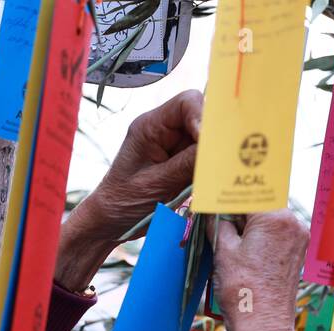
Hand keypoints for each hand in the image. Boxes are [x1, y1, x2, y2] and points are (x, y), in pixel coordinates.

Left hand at [55, 90, 202, 292]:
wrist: (110, 223)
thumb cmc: (123, 202)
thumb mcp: (157, 183)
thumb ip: (187, 163)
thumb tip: (218, 148)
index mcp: (150, 126)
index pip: (186, 103)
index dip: (204, 116)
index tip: (212, 141)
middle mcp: (163, 131)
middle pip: (201, 119)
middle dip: (212, 138)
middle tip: (222, 158)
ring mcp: (173, 147)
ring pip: (206, 141)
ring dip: (212, 156)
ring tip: (217, 173)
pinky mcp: (180, 164)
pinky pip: (203, 159)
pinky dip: (210, 169)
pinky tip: (212, 181)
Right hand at [209, 211, 307, 330]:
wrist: (262, 325)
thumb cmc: (244, 291)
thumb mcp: (224, 251)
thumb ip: (218, 224)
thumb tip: (212, 213)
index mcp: (276, 217)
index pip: (247, 195)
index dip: (227, 199)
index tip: (213, 201)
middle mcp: (293, 224)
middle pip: (261, 206)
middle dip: (239, 212)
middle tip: (217, 219)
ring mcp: (298, 240)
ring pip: (269, 222)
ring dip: (249, 226)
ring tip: (228, 239)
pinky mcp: (297, 255)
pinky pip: (276, 237)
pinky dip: (260, 239)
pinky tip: (244, 251)